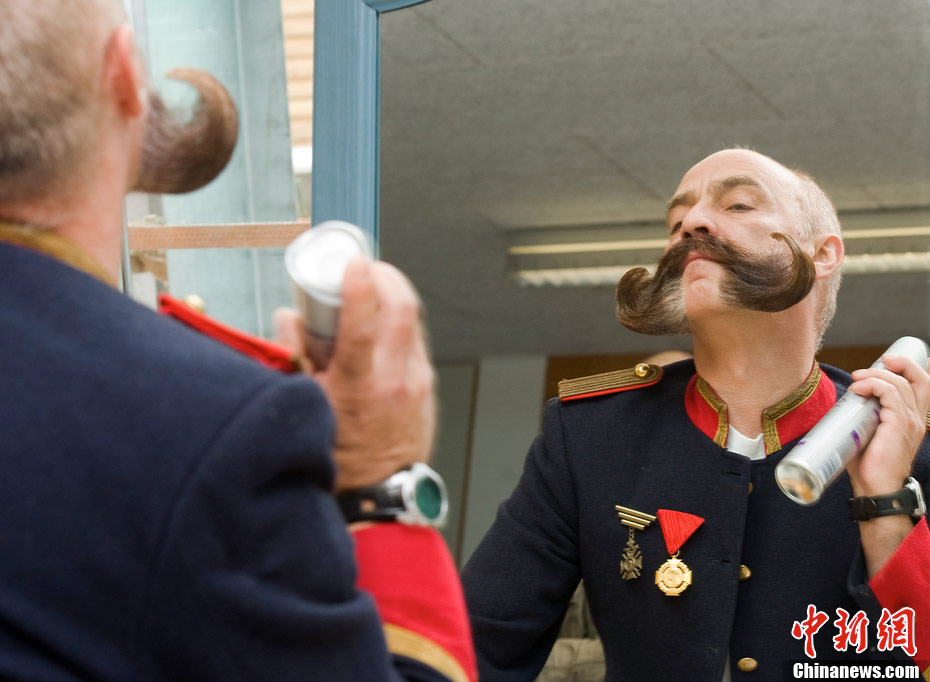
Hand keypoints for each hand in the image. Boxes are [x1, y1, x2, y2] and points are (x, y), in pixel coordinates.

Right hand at [275, 258, 435, 490]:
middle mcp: (395, 380)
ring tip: (373, 287)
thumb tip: (289, 318)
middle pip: (402, 308)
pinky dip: (400, 320)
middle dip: (386, 276)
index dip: (360, 286)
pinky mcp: (428, 384)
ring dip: (395, 294)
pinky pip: (417, 338)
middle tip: (366, 267)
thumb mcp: (307, 407)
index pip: (364, 325)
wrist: (381, 491)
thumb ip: (294, 357)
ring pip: (414, 319)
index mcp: (359, 387)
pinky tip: (383, 322)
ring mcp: (417, 382)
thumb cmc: (341, 455)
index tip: (353, 263)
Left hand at [845, 353, 929, 497]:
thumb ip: (865, 417)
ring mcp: (911, 420)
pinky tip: (857, 388)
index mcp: (913, 419)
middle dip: (901, 363)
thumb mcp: (869, 434)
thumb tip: (844, 403)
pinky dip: (873, 385)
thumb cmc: (869, 466)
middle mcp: (917, 418)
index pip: (924, 387)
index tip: (890, 361)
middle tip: (880, 360)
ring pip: (900, 383)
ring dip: (876, 374)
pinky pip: (890, 393)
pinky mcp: (899, 424)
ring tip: (857, 377)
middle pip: (920, 379)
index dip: (913, 369)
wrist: (877, 488)